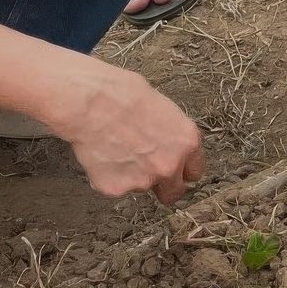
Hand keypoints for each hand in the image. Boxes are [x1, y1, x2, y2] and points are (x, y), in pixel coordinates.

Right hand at [53, 65, 204, 202]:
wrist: (92, 104)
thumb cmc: (123, 95)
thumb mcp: (162, 108)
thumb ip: (170, 134)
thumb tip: (166, 140)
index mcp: (186, 142)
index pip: (194, 171)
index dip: (182, 170)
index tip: (175, 169)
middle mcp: (170, 165)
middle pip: (173, 192)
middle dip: (163, 186)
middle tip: (146, 170)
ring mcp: (143, 181)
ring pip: (140, 186)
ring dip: (131, 175)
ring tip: (116, 148)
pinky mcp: (116, 189)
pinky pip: (114, 187)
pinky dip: (108, 176)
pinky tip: (103, 155)